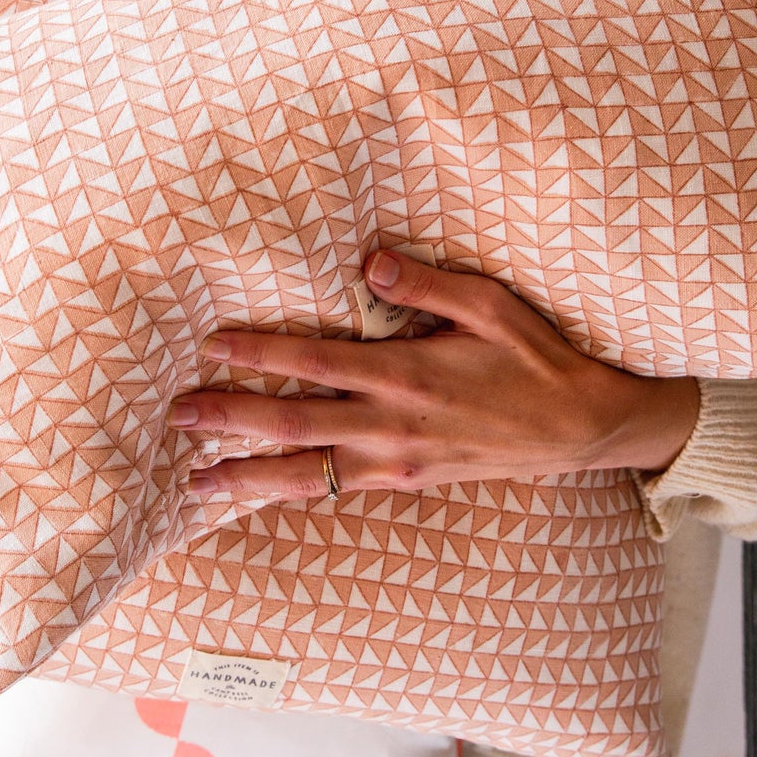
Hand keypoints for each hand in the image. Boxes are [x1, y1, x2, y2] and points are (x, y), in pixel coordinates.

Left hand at [167, 248, 699, 507]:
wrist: (580, 427)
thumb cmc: (535, 357)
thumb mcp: (492, 305)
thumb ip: (428, 286)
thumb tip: (370, 263)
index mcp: (407, 375)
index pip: (315, 363)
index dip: (259, 355)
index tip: (212, 344)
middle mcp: (392, 426)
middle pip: (293, 426)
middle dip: (230, 421)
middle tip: (175, 418)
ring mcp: (396, 462)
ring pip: (306, 474)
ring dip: (247, 476)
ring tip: (196, 482)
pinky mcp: (405, 482)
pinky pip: (335, 490)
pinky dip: (291, 493)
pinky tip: (259, 493)